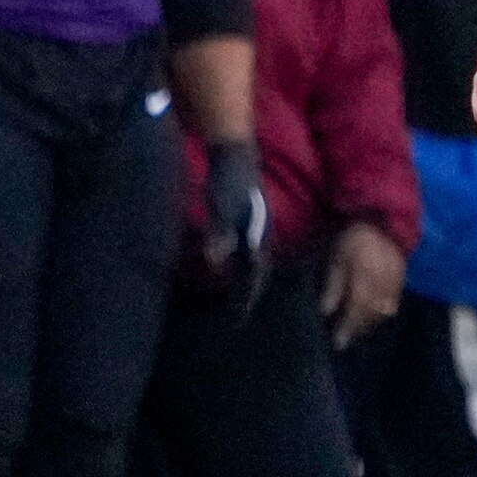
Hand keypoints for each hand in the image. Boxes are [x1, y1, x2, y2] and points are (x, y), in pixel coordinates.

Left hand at [202, 139, 269, 321]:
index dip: (247, 299)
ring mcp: (254, 232)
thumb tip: (215, 262)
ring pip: (251, 265)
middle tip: (235, 318)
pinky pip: (243, 254)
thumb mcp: (223, 207)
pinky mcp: (244, 226)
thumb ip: (220, 233)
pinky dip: (236, 268)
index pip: (256, 277)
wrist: (235, 156)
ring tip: (232, 300)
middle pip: (256, 275)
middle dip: (247, 296)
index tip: (238, 320)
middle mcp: (261, 239)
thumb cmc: (229, 182)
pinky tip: (227, 271)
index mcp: (259, 239)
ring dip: (243, 283)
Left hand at [321, 221, 407, 345]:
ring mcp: (396, 284)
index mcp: (366, 278)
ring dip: (371, 324)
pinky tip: (373, 316)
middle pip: (372, 315)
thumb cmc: (354, 238)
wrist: (384, 220)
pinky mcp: (402, 281)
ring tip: (358, 332)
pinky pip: (393, 304)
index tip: (338, 343)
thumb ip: (334, 285)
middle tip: (346, 341)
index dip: (348, 328)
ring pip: (384, 312)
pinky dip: (382, 314)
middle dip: (359, 330)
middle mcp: (384, 285)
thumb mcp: (337, 258)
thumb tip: (327, 312)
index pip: (357, 310)